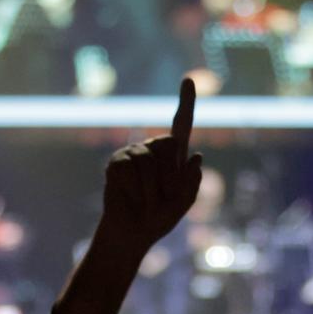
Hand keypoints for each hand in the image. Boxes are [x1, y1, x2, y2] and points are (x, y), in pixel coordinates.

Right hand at [97, 79, 202, 254]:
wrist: (132, 233)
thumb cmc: (159, 218)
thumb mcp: (184, 202)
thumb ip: (192, 182)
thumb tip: (196, 156)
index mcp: (173, 155)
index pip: (182, 124)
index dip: (186, 102)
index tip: (189, 80)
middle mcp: (152, 148)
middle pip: (169, 146)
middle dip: (170, 178)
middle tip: (163, 199)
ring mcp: (132, 153)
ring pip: (150, 163)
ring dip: (153, 191)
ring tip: (147, 204)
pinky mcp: (116, 163)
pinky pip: (130, 171)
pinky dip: (137, 192)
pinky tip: (132, 199)